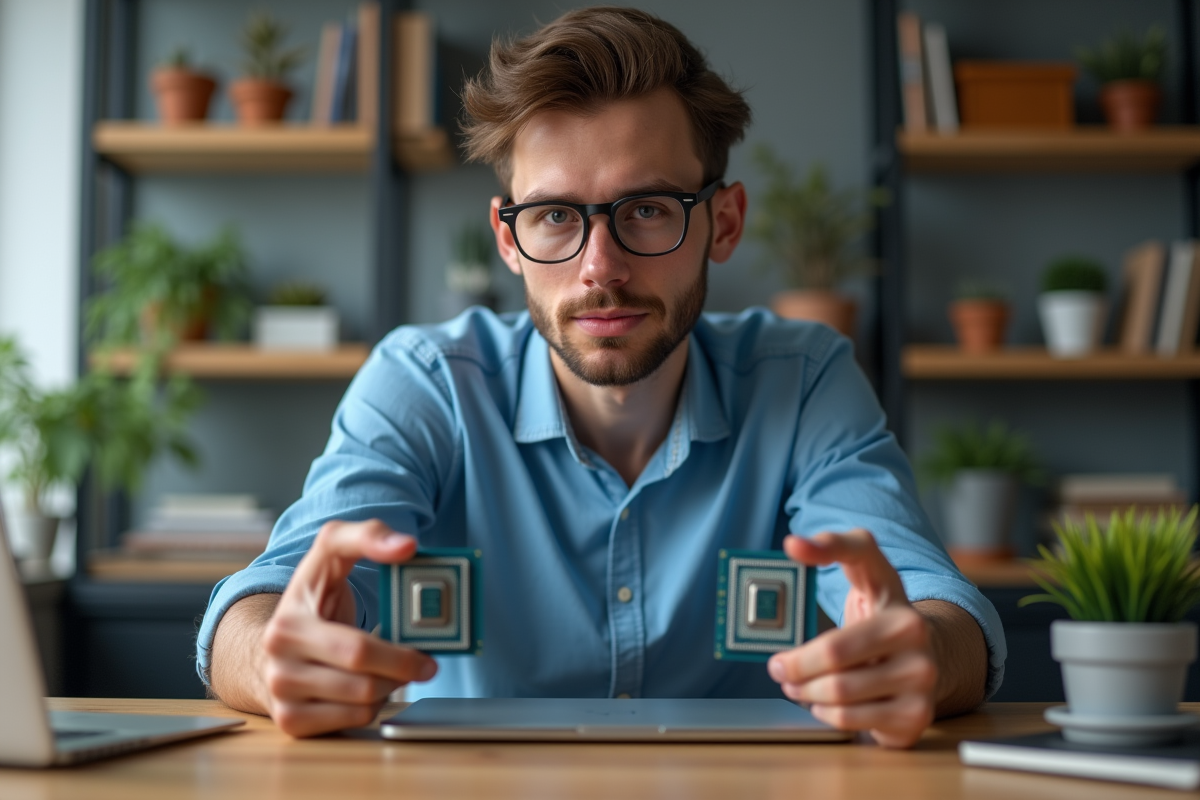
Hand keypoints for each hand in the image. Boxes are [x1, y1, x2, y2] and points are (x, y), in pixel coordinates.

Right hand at [261, 520, 437, 736]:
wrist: (268, 644)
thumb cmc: (311, 598)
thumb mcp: (330, 554)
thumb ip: (367, 536)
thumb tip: (407, 546)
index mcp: (288, 624)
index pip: (356, 649)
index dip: (399, 653)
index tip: (430, 652)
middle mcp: (278, 663)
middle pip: (365, 681)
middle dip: (403, 672)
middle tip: (426, 663)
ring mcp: (282, 697)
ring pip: (362, 704)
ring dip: (389, 688)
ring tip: (392, 669)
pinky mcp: (291, 723)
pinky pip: (352, 721)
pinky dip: (370, 706)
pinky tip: (368, 687)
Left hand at [766, 530, 936, 747]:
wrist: (932, 660)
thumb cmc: (881, 620)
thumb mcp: (865, 580)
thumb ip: (831, 553)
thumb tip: (793, 545)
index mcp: (893, 590)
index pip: (859, 554)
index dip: (825, 547)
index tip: (791, 546)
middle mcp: (915, 630)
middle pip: (832, 652)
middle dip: (795, 665)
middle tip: (778, 668)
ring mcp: (922, 675)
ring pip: (838, 692)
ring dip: (805, 692)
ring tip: (798, 686)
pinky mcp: (917, 714)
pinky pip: (850, 719)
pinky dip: (826, 713)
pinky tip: (825, 704)